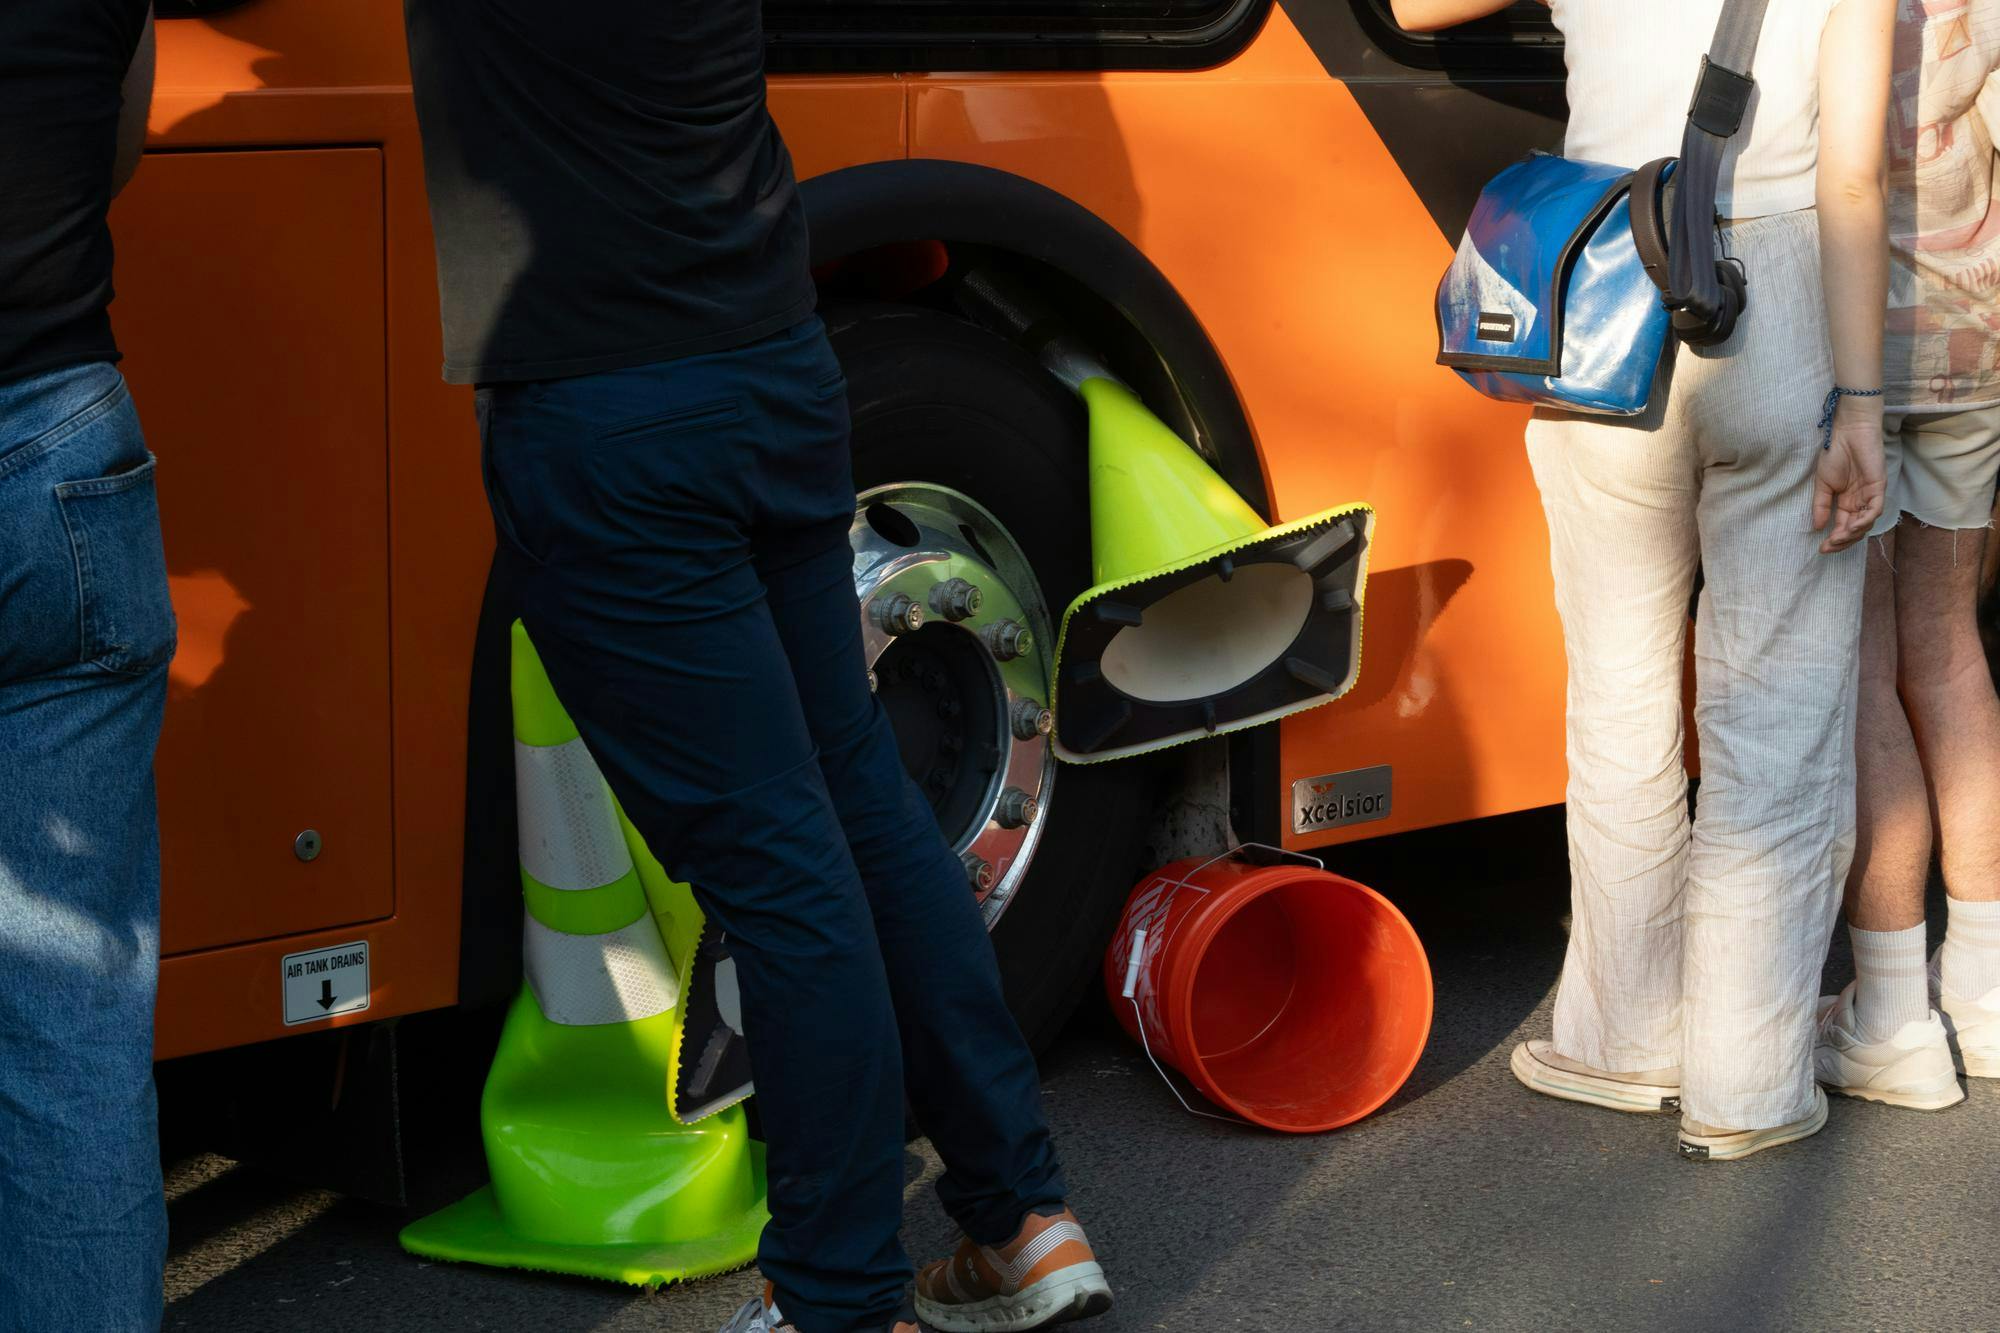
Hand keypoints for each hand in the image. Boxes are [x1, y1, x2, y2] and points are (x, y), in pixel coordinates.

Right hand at [1811, 400, 1884, 553]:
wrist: (1847, 433)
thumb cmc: (1835, 453)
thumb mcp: (1822, 484)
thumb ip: (1820, 505)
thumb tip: (1817, 528)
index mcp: (1847, 502)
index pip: (1843, 526)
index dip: (1834, 539)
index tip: (1821, 548)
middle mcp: (1860, 502)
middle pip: (1856, 529)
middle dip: (1843, 541)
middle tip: (1828, 546)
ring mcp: (1870, 495)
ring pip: (1866, 523)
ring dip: (1852, 534)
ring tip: (1837, 538)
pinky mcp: (1878, 487)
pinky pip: (1874, 510)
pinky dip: (1864, 521)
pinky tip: (1851, 527)